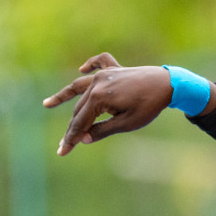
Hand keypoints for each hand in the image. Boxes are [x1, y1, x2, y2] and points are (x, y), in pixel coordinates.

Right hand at [42, 54, 186, 155]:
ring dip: (65, 96)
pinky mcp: (115, 68)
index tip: (62, 151)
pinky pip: (99, 63)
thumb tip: (84, 139)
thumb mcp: (126, 124)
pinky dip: (90, 65)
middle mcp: (97, 82)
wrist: (168, 84)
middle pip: (79, 108)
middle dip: (72, 127)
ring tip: (47, 104)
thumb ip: (103, 130)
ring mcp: (105, 73)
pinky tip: (82, 69)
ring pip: (81, 87)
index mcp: (99, 97)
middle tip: (64, 144)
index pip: (80, 121)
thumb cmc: (148, 106)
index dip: (71, 138)